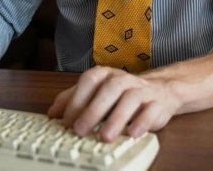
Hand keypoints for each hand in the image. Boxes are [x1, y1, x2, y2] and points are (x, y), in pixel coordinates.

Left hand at [47, 66, 181, 142]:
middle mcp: (123, 79)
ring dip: (116, 118)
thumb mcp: (96, 94)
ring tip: (105, 137)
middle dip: (93, 111)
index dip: (76, 101)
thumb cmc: (121, 95)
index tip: (66, 122)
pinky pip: (150, 111)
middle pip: (109, 89)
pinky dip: (141, 122)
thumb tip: (52, 113)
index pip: (89, 82)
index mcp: (105, 74)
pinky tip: (132, 134)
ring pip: (130, 99)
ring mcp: (142, 90)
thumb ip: (73, 100)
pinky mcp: (157, 104)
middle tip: (80, 131)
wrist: (160, 91)